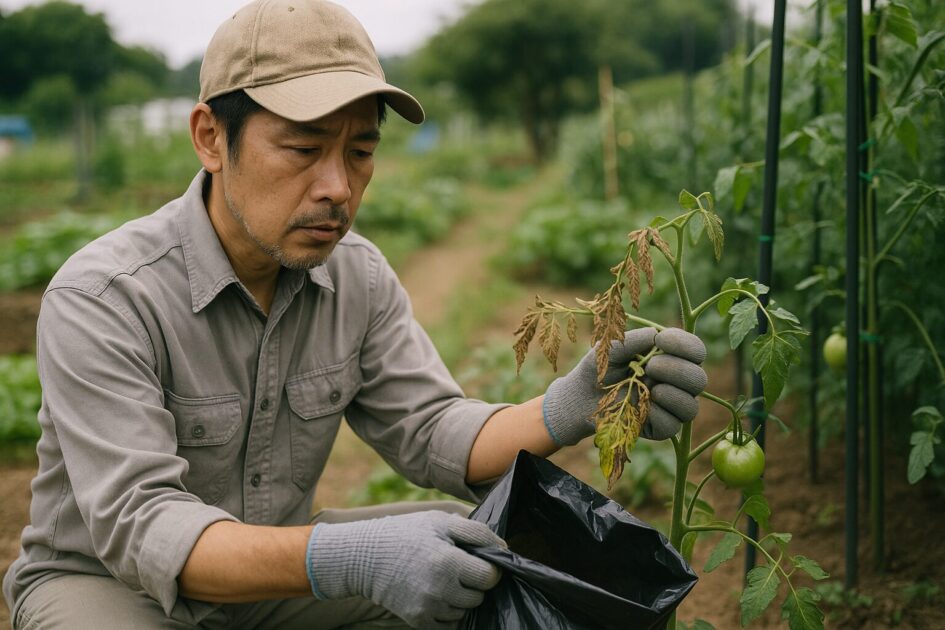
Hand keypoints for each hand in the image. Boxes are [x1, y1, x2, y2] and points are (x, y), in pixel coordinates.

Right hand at [306, 511, 503, 628]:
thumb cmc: (407, 533)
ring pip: (465, 609)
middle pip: (479, 595)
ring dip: (460, 596)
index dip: (490, 567)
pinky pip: (449, 623)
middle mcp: (440, 590)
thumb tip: (504, 548)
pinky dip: (447, 610)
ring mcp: (428, 608)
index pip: (490, 576)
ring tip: (442, 578)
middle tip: (458, 567)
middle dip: (475, 582)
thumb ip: (475, 532)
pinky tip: (433, 591)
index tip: (480, 561)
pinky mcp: (419, 621)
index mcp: (447, 561)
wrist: (364, 557)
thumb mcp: (439, 520)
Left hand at [542, 327, 706, 444]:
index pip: (695, 351)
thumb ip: (635, 340)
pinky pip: (672, 425)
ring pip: (691, 406)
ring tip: (651, 388)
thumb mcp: (613, 348)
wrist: (580, 396)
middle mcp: (676, 383)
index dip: (685, 345)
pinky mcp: (659, 428)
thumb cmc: (599, 367)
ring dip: (673, 394)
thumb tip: (658, 335)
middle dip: (677, 370)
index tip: (660, 340)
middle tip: (651, 366)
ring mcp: (669, 407)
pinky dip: (658, 414)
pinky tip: (641, 406)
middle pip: (699, 379)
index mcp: (671, 359)